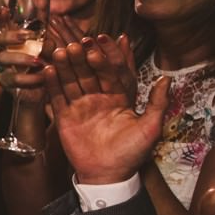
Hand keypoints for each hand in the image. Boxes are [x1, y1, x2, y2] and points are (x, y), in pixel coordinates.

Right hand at [46, 34, 167, 184]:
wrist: (108, 176)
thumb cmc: (132, 154)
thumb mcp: (151, 128)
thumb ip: (157, 103)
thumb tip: (167, 78)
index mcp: (119, 97)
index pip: (113, 71)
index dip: (108, 55)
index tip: (103, 38)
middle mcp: (98, 98)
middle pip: (89, 73)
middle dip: (84, 57)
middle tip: (78, 42)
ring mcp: (80, 106)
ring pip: (72, 81)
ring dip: (66, 66)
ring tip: (60, 51)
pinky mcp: (64, 116)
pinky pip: (57, 97)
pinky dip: (52, 84)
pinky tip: (48, 70)